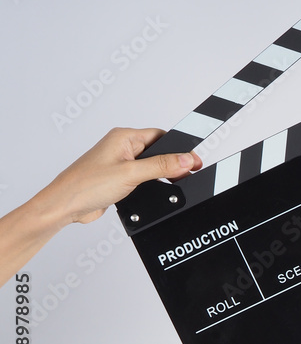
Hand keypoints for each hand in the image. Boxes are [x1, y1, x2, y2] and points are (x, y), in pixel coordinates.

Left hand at [40, 127, 202, 225]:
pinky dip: (152, 185)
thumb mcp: (131, 173)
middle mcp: (122, 148)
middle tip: (188, 174)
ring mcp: (120, 164)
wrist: (64, 207)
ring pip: (152, 166)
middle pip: (159, 151)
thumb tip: (185, 159)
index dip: (180, 148)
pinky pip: (144, 179)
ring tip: (171, 184)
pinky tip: (154, 192)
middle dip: (174, 163)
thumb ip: (161, 166)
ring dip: (162, 176)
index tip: (194, 160)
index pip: (162, 136)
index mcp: (124, 137)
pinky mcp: (119, 180)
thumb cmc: (84, 185)